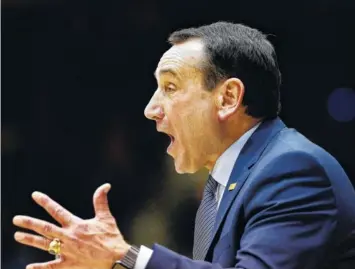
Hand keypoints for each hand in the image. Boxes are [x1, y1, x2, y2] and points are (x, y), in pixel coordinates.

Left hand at [13, 183, 130, 268]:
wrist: (115, 258)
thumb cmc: (111, 238)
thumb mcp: (106, 217)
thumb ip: (101, 201)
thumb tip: (105, 185)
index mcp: (76, 224)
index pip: (57, 210)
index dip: (45, 202)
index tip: (35, 195)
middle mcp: (68, 237)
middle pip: (45, 228)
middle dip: (29, 223)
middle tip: (16, 219)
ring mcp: (67, 251)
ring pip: (44, 244)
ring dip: (30, 240)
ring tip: (18, 236)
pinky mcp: (69, 265)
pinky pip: (51, 267)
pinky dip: (40, 268)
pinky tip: (29, 267)